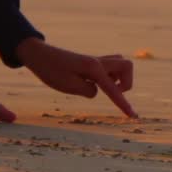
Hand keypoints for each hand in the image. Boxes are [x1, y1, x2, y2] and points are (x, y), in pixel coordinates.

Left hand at [15, 38, 136, 117]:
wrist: (38, 54)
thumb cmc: (51, 70)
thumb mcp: (68, 85)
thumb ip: (88, 90)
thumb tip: (97, 90)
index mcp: (93, 68)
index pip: (114, 88)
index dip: (124, 104)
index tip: (133, 117)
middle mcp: (97, 61)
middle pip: (126, 66)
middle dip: (126, 83)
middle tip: (110, 93)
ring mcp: (94, 60)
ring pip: (119, 64)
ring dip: (118, 78)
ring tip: (101, 88)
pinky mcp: (90, 63)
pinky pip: (109, 66)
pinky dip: (109, 76)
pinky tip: (93, 84)